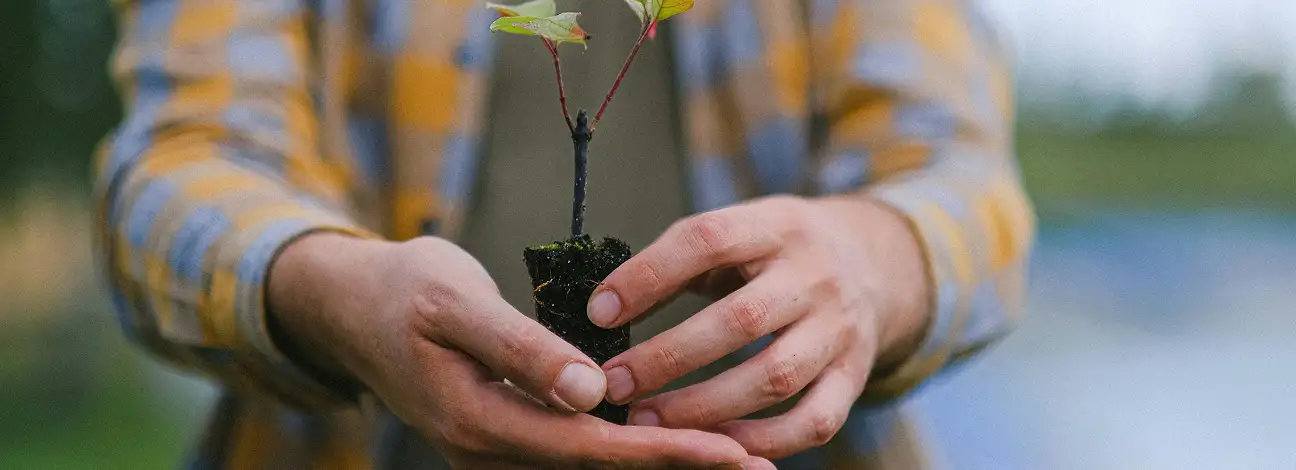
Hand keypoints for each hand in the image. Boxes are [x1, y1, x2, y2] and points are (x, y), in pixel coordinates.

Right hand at [268, 233, 773, 468]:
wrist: (349, 306)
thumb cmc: (403, 291)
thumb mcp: (456, 304)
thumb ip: (522, 348)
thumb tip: (592, 392)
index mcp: (478, 419)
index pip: (590, 448)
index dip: (664, 451)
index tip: (731, 452)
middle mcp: (487, 448)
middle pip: (599, 467)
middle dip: (677, 464)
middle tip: (756, 464)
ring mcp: (491, 447)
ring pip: (587, 463)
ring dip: (656, 459)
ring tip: (730, 454)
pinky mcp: (499, 432)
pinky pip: (571, 448)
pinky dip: (622, 444)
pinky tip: (665, 433)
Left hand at [586, 196, 929, 458]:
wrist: (873, 264)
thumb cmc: (774, 254)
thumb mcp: (738, 232)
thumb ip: (678, 262)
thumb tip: (604, 309)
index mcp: (776, 226)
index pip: (708, 240)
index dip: (648, 276)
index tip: (599, 313)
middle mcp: (814, 276)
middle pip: (740, 320)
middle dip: (668, 357)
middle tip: (613, 384)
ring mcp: (840, 329)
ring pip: (774, 377)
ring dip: (703, 406)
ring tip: (646, 420)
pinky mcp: (854, 375)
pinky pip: (813, 421)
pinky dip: (762, 440)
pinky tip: (714, 445)